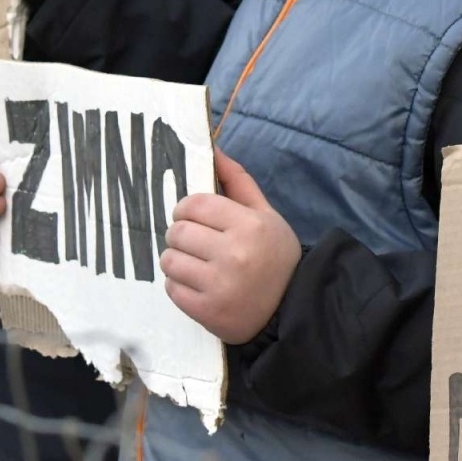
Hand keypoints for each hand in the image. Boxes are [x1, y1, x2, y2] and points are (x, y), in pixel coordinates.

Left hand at [162, 149, 301, 344]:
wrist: (292, 308)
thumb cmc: (276, 257)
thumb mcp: (266, 215)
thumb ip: (238, 182)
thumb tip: (212, 149)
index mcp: (249, 225)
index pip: (194, 205)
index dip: (186, 209)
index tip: (192, 217)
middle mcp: (233, 254)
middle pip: (177, 232)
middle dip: (181, 234)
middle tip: (196, 243)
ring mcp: (219, 285)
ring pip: (169, 260)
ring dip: (177, 260)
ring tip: (196, 265)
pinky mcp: (207, 311)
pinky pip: (171, 288)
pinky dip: (179, 285)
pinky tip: (199, 285)